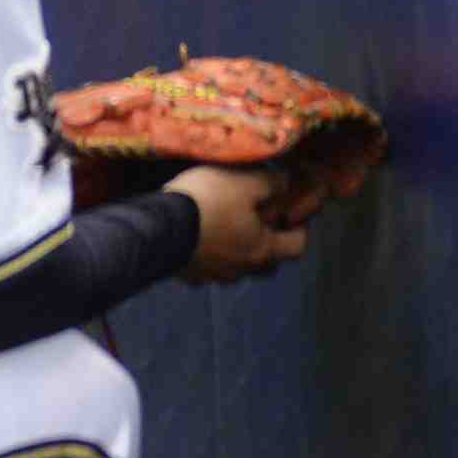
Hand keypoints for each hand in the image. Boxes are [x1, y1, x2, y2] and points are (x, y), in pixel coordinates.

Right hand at [170, 164, 310, 284]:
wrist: (158, 227)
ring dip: (237, 250)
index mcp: (262, 250)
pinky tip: (199, 237)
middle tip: (260, 221)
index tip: (292, 214)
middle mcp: (242, 269)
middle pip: (268, 263)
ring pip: (237, 267)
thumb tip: (286, 183)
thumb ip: (272, 182)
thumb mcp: (245, 181)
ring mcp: (214, 276)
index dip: (299, 229)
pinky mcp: (190, 275)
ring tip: (226, 226)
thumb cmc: (208, 202)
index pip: (297, 247)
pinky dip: (209, 255)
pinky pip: (208, 267)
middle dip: (269, 244)